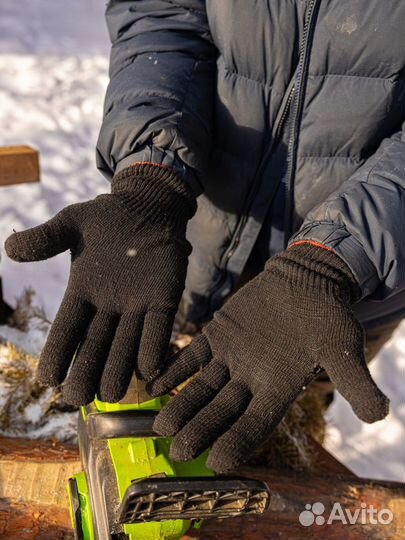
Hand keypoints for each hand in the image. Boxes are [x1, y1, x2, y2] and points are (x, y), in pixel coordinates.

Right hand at [5, 164, 194, 405]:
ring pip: (126, 345)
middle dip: (86, 371)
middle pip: (95, 346)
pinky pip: (158, 328)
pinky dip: (153, 346)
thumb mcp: (73, 222)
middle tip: (77, 397)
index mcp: (84, 292)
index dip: (57, 353)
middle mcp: (109, 307)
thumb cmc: (108, 217)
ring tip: (111, 394)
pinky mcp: (164, 300)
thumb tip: (10, 249)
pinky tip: (148, 368)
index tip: (48, 378)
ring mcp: (138, 305)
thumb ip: (46, 238)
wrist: (148, 208)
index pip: (67, 328)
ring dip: (119, 369)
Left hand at [148, 244, 388, 472]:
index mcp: (279, 387)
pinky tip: (154, 383)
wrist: (305, 280)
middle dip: (200, 431)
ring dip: (182, 406)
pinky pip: (192, 355)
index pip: (256, 422)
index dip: (238, 441)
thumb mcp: (344, 348)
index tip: (216, 462)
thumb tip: (379, 414)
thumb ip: (355, 382)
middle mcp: (251, 379)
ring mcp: (231, 357)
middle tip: (177, 452)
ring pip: (202, 387)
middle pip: (222, 411)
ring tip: (160, 427)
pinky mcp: (217, 335)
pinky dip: (174, 368)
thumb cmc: (326, 315)